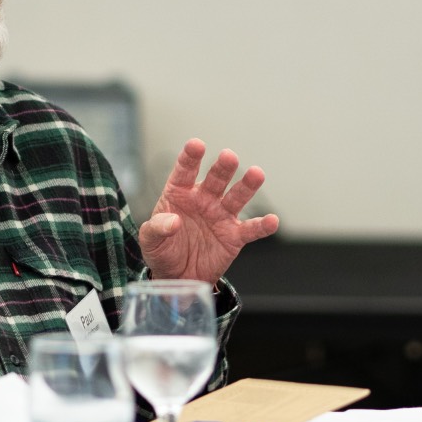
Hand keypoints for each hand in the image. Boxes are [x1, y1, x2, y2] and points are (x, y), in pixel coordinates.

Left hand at [138, 139, 279, 283]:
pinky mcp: (234, 236)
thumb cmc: (162, 251)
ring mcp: (221, 216)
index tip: (196, 145)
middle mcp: (204, 199)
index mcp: (180, 194)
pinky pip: (250, 229)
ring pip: (236, 197)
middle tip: (229, 156)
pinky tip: (272, 221)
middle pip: (216, 179)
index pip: (185, 171)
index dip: (190, 157)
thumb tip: (173, 221)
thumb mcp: (150, 241)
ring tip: (256, 173)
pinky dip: (262, 226)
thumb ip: (156, 228)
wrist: (177, 277)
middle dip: (223, 168)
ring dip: (247, 186)